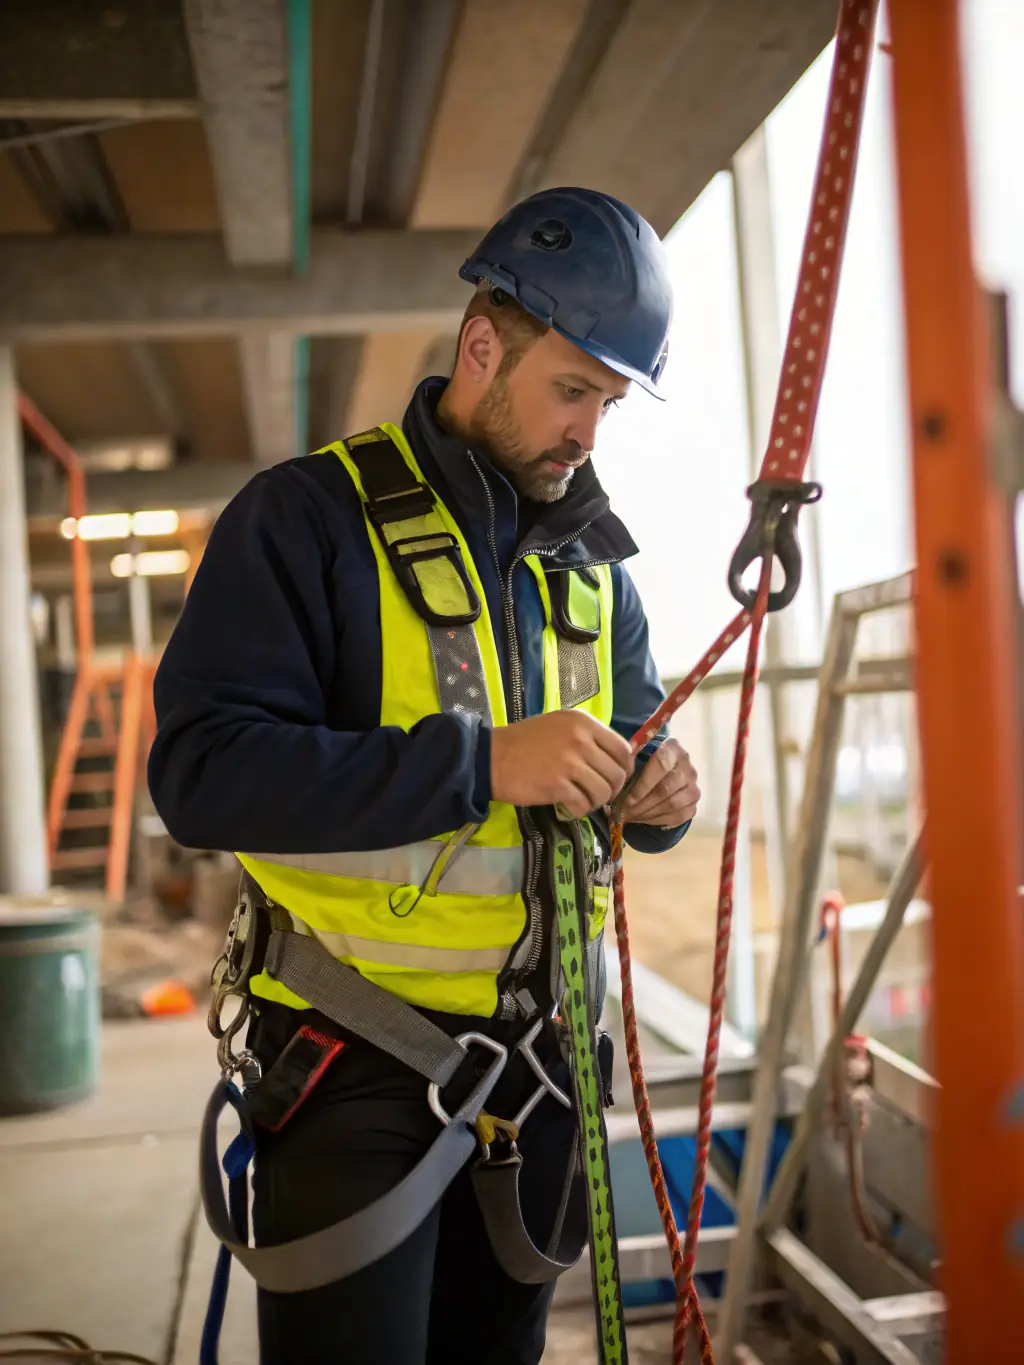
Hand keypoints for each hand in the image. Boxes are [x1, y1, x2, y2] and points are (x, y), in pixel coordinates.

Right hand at [490, 711, 634, 817]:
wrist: (492, 757)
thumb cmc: (525, 741)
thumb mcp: (560, 726)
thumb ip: (587, 737)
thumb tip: (615, 759)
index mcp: (583, 722)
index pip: (623, 749)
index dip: (624, 768)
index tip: (616, 777)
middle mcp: (580, 740)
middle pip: (616, 773)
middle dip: (612, 789)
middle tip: (600, 794)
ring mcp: (569, 763)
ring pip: (603, 792)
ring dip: (596, 801)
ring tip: (583, 800)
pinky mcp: (557, 786)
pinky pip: (583, 805)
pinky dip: (579, 810)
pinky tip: (569, 806)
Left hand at [620, 739, 699, 827]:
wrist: (660, 776)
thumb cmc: (644, 764)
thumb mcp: (634, 757)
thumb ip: (628, 761)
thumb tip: (622, 772)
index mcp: (673, 748)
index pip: (661, 764)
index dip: (643, 784)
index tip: (627, 798)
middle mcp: (688, 767)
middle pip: (666, 788)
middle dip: (641, 804)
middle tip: (624, 812)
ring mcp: (693, 787)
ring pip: (672, 804)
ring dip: (647, 813)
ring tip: (630, 816)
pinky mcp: (693, 805)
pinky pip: (677, 817)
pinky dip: (657, 820)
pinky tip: (642, 818)